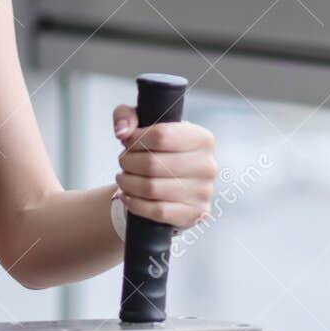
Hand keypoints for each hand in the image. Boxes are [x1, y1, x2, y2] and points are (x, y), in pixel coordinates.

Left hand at [112, 104, 216, 230]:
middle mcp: (207, 165)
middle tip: (123, 162)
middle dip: (128, 162)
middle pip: (152, 163)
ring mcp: (203, 192)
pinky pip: (156, 211)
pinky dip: (134, 203)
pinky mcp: (194, 214)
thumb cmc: (159, 151)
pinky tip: (126, 195)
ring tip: (123, 178)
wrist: (175, 184)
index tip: (127, 143)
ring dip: (127, 183)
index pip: (161, 136)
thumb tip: (122, 132)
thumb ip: (127, 116)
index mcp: (202, 138)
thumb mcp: (144, 126)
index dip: (136, 140)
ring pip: (151, 188)